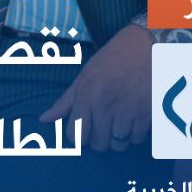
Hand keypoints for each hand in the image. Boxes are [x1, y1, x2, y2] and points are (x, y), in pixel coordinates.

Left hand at [39, 24, 152, 151]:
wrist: (147, 46)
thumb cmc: (113, 59)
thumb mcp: (85, 76)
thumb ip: (65, 102)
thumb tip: (44, 119)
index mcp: (87, 96)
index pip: (76, 136)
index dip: (78, 137)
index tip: (84, 130)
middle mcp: (105, 107)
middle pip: (98, 145)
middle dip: (98, 139)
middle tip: (102, 125)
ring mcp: (127, 112)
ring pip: (118, 145)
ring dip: (117, 139)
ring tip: (117, 123)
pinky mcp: (147, 115)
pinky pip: (136, 140)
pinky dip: (134, 135)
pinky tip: (132, 120)